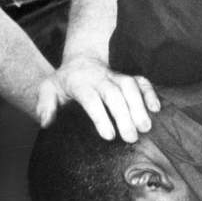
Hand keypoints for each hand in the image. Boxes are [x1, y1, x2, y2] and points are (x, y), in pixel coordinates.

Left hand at [36, 55, 159, 140]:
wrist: (80, 62)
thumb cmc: (64, 83)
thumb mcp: (48, 90)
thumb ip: (45, 106)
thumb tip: (46, 123)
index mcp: (79, 82)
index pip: (91, 98)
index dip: (100, 116)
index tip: (109, 136)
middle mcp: (100, 78)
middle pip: (114, 94)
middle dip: (124, 115)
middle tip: (131, 138)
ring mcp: (116, 77)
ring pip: (130, 87)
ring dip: (140, 106)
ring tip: (145, 128)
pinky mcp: (129, 78)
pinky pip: (142, 81)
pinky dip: (150, 93)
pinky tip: (156, 109)